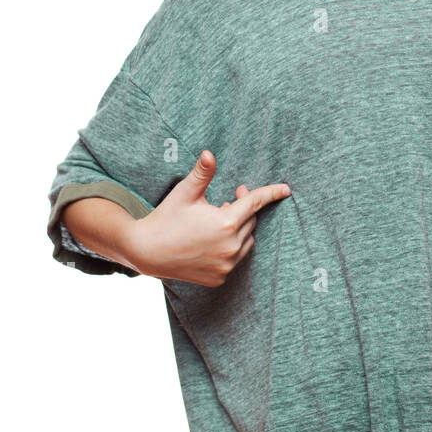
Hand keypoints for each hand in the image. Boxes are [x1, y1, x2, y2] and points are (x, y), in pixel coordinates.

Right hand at [126, 149, 290, 286]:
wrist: (145, 252)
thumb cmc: (166, 218)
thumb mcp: (185, 193)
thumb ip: (203, 174)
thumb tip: (210, 153)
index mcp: (226, 223)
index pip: (255, 203)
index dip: (271, 193)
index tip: (286, 189)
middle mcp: (231, 246)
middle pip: (250, 221)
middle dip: (242, 209)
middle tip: (228, 200)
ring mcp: (226, 265)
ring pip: (246, 240)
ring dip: (239, 229)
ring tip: (219, 220)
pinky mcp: (219, 278)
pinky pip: (235, 258)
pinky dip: (231, 247)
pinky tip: (214, 240)